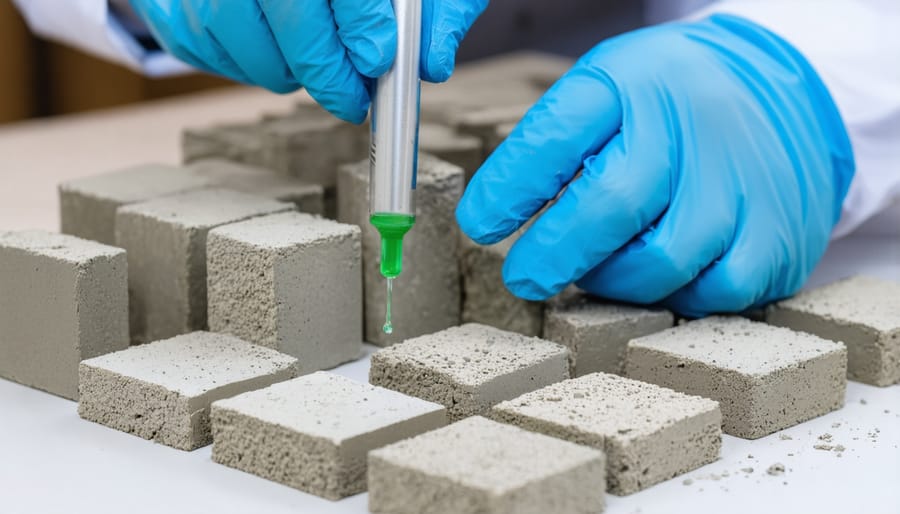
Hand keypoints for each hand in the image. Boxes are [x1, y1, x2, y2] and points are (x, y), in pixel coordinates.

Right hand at [128, 0, 486, 122]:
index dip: (361, 27)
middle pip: (284, 12)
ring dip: (283, 70)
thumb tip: (433, 64)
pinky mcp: (168, 0)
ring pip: (236, 36)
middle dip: (325, 71)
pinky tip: (270, 51)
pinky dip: (241, 64)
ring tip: (312, 64)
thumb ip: (434, 10)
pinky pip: (198, 46)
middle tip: (353, 100)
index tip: (379, 63)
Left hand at [455, 15, 853, 316]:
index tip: (479, 225)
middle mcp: (689, 128)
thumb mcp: (610, 91)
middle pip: (610, 206)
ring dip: (611, 281)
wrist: (782, 94)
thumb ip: (557, 146)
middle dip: (552, 255)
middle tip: (524, 277)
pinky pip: (711, 293)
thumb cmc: (669, 105)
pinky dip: (674, 296)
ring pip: (658, 263)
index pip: (556, 137)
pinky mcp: (775, 236)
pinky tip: (660, 275)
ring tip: (596, 268)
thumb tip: (494, 219)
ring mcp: (738, 185)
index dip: (508, 190)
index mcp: (632, 83)